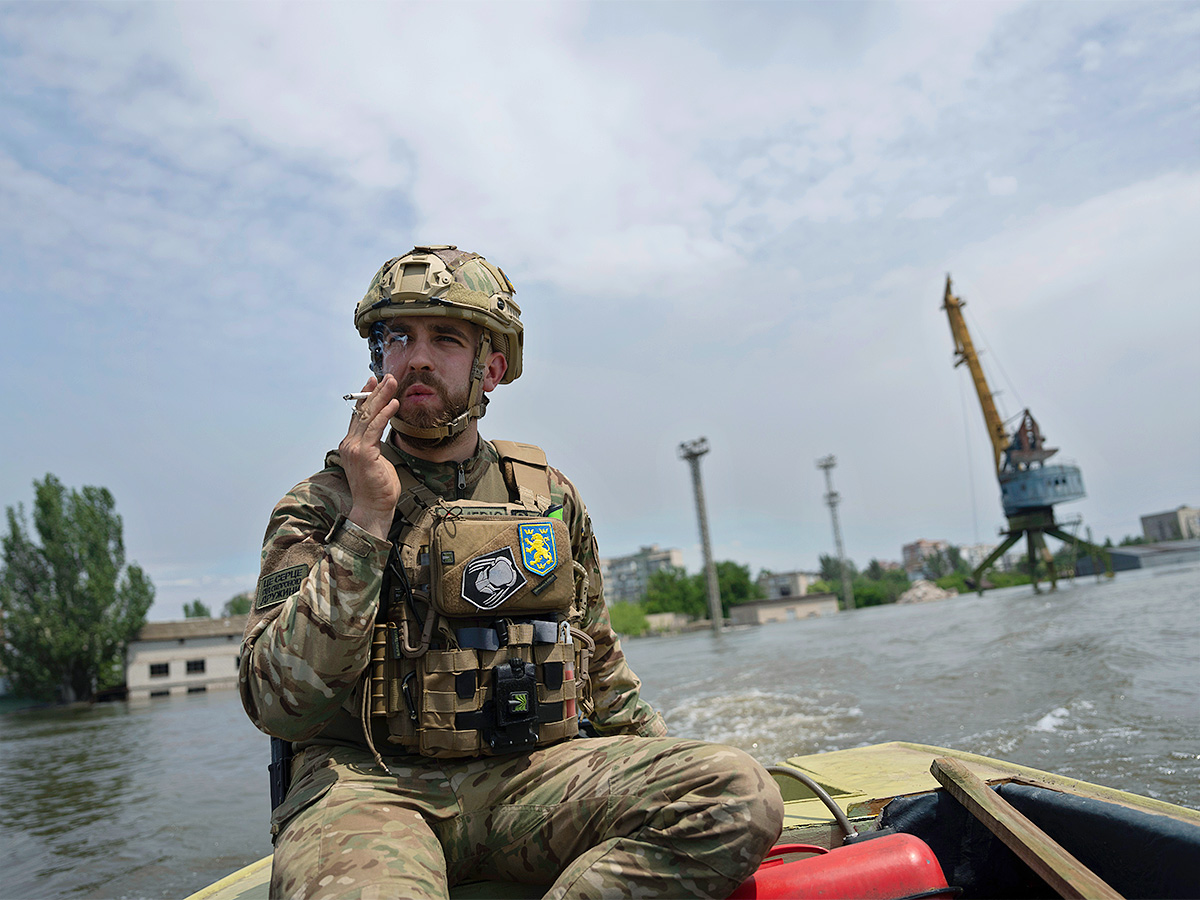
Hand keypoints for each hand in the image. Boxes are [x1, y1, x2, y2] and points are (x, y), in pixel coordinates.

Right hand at [340, 375, 400, 538]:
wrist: (373, 509)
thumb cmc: (378, 489)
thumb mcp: (377, 461)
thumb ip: (375, 446)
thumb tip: (381, 435)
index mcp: (351, 445)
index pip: (358, 416)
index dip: (366, 397)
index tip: (373, 382)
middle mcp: (349, 444)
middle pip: (362, 412)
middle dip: (375, 392)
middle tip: (387, 376)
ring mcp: (354, 449)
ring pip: (368, 416)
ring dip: (381, 397)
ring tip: (392, 382)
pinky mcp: (364, 454)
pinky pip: (375, 428)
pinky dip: (384, 414)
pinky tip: (393, 403)